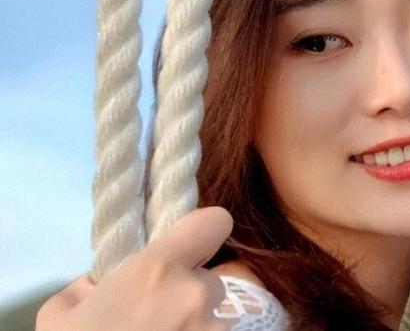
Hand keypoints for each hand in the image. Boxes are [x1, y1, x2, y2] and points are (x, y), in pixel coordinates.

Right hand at [36, 206, 233, 330]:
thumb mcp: (60, 318)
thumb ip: (85, 289)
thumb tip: (96, 285)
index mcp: (158, 270)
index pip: (214, 222)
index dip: (203, 230)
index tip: (191, 243)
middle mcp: (196, 295)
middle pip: (210, 280)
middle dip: (188, 296)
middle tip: (157, 320)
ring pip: (216, 317)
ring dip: (196, 326)